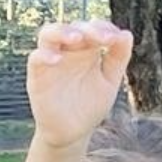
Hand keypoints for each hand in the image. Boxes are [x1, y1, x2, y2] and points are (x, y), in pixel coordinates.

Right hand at [26, 20, 131, 147]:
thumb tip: (126, 33)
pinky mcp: (37, 77)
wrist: (73, 134)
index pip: (93, 28)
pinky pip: (35, 58)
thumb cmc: (90, 107)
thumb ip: (118, 58)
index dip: (104, 28)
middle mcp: (68, 51)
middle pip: (73, 27)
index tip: (115, 39)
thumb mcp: (109, 82)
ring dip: (62, 31)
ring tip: (77, 38)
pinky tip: (57, 60)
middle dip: (89, 30)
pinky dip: (44, 55)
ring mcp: (51, 62)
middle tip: (104, 39)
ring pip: (48, 33)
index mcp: (86, 50)